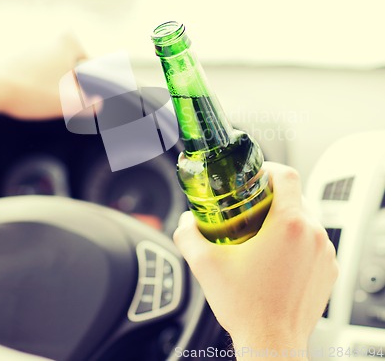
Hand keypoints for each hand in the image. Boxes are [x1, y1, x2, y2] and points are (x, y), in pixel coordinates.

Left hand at [0, 32, 85, 124]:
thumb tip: (99, 104)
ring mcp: (31, 49)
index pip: (90, 61)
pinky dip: (37, 84)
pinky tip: (33, 97)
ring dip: (54, 84)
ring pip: (53, 69)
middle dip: (72, 82)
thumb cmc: (33, 92)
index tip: (89, 91)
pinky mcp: (16, 59)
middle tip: (69, 98)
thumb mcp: (69, 103)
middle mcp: (49, 41)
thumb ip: (90, 105)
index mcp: (67, 44)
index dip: (91, 78)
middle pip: (71, 65)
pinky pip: (36, 73)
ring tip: (48, 100)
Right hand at [173, 162, 338, 355]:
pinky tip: (278, 255)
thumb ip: (188, 236)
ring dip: (286, 218)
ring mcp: (325, 253)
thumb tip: (184, 221)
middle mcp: (313, 234)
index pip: (287, 175)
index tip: (256, 176)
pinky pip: (315, 241)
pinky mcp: (329, 269)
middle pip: (296, 195)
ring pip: (307, 218)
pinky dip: (299, 240)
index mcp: (289, 225)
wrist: (272, 344)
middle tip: (251, 205)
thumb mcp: (205, 266)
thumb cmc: (246, 308)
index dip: (268, 169)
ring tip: (263, 232)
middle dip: (273, 196)